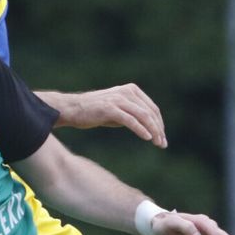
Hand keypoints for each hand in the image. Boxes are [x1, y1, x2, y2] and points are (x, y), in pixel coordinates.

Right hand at [44, 85, 166, 147]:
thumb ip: (132, 113)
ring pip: (143, 116)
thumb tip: (149, 127)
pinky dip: (141, 130)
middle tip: (162, 144)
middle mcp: (126, 92)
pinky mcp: (110, 109)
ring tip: (158, 143)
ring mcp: (118, 99)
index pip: (152, 108)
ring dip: (153, 131)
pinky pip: (130, 120)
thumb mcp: (117, 109)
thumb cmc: (94, 111)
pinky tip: (147, 138)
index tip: (162, 138)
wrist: (71, 109)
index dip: (159, 124)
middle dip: (159, 129)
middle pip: (150, 112)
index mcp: (131, 90)